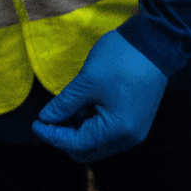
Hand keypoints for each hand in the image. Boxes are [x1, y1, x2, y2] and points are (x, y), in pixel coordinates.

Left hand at [31, 30, 167, 162]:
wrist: (155, 41)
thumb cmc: (120, 61)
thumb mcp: (86, 82)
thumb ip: (64, 104)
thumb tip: (46, 118)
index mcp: (117, 131)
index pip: (77, 144)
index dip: (53, 135)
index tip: (35, 123)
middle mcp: (128, 138)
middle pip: (88, 149)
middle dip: (65, 136)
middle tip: (49, 117)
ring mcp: (133, 129)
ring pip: (96, 140)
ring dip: (78, 128)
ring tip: (66, 105)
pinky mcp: (134, 118)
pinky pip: (107, 129)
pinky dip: (91, 120)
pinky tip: (81, 103)